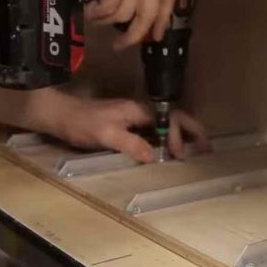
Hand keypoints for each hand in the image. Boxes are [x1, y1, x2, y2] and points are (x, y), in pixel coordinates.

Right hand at [50, 0, 178, 49]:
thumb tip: (122, 0)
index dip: (164, 17)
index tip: (155, 35)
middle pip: (151, 11)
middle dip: (136, 34)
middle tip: (121, 46)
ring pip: (127, 13)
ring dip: (107, 21)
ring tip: (93, 16)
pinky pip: (110, 8)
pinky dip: (97, 14)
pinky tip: (88, 8)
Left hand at [57, 98, 210, 162]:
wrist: (59, 116)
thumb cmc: (81, 123)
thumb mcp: (105, 135)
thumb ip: (130, 143)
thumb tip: (153, 156)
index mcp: (138, 109)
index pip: (168, 119)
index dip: (177, 136)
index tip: (179, 155)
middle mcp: (140, 110)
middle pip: (173, 117)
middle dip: (192, 131)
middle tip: (208, 148)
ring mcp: (134, 117)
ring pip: (166, 123)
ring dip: (182, 135)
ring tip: (195, 150)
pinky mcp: (128, 124)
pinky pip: (155, 129)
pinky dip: (168, 138)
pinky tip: (170, 150)